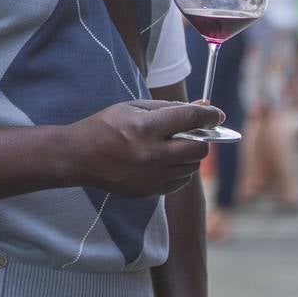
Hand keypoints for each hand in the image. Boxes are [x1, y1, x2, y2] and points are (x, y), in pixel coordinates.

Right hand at [68, 100, 222, 196]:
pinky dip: (180, 170)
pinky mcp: (149, 191)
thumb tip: (202, 106)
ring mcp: (152, 176)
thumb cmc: (106, 126)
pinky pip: (180, 182)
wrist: (80, 157)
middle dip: (202, 138)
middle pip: (199, 149)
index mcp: (147, 128)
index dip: (209, 115)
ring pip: (192, 167)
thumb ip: (168, 107)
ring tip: (174, 147)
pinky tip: (166, 161)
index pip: (190, 119)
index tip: (216, 114)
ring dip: (190, 155)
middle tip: (193, 133)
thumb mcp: (134, 107)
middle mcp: (152, 154)